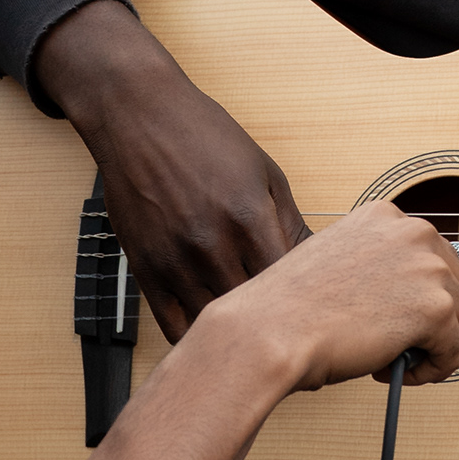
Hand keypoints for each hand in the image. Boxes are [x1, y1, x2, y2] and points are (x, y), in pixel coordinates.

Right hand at [37, 0, 311, 338]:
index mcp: (248, 217)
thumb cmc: (204, 137)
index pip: (288, 285)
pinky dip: (197, 338)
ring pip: (214, 325)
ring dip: (237, 337)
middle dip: (277, 326)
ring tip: (257, 342)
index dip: (306, 306)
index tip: (317, 314)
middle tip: (293, 335)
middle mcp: (210, 243)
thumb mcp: (264, 172)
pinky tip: (215, 336)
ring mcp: (174, 260)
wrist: (139, 117)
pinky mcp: (145, 270)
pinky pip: (172, 326)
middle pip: (254, 312)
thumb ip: (290, 224)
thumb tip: (319, 264)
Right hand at [202, 199, 458, 390]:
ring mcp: (427, 266)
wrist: (270, 332)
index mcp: (385, 216)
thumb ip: (382, 273)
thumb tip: (425, 302)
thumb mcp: (342, 268)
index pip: (438, 256)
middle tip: (420, 352)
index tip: (424, 321)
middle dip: (448, 326)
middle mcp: (412, 232)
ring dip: (443, 351)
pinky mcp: (434, 306)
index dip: (433, 296)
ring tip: (407, 367)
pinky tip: (399, 374)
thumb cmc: (292, 310)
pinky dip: (434, 371)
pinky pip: (454, 351)